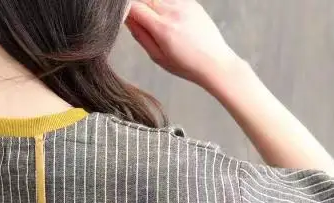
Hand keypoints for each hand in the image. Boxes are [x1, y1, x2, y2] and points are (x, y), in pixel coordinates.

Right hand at [125, 0, 241, 93]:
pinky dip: (161, 3)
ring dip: (148, 4)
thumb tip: (127, 20)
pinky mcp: (190, 1)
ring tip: (153, 24)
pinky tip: (164, 18)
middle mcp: (172, 11)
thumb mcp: (158, 57)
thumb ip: (141, 36)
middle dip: (135, 5)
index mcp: (162, 28)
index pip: (134, 7)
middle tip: (135, 20)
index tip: (119, 17)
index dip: (123, 10)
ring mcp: (183, 3)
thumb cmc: (186, 65)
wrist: (214, 61)